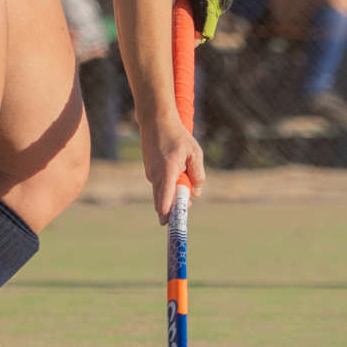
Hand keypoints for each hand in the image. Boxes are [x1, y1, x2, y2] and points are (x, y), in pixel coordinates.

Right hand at [141, 106, 205, 224]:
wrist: (156, 121)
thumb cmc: (178, 136)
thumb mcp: (195, 153)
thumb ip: (198, 174)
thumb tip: (196, 192)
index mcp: (168, 171)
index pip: (165, 198)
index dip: (166, 213)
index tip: (168, 225)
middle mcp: (156, 175)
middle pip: (162, 202)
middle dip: (173, 208)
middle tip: (188, 205)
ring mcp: (150, 173)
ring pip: (161, 192)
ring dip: (172, 193)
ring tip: (184, 177)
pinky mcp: (149, 171)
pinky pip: (159, 184)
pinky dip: (168, 184)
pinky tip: (176, 170)